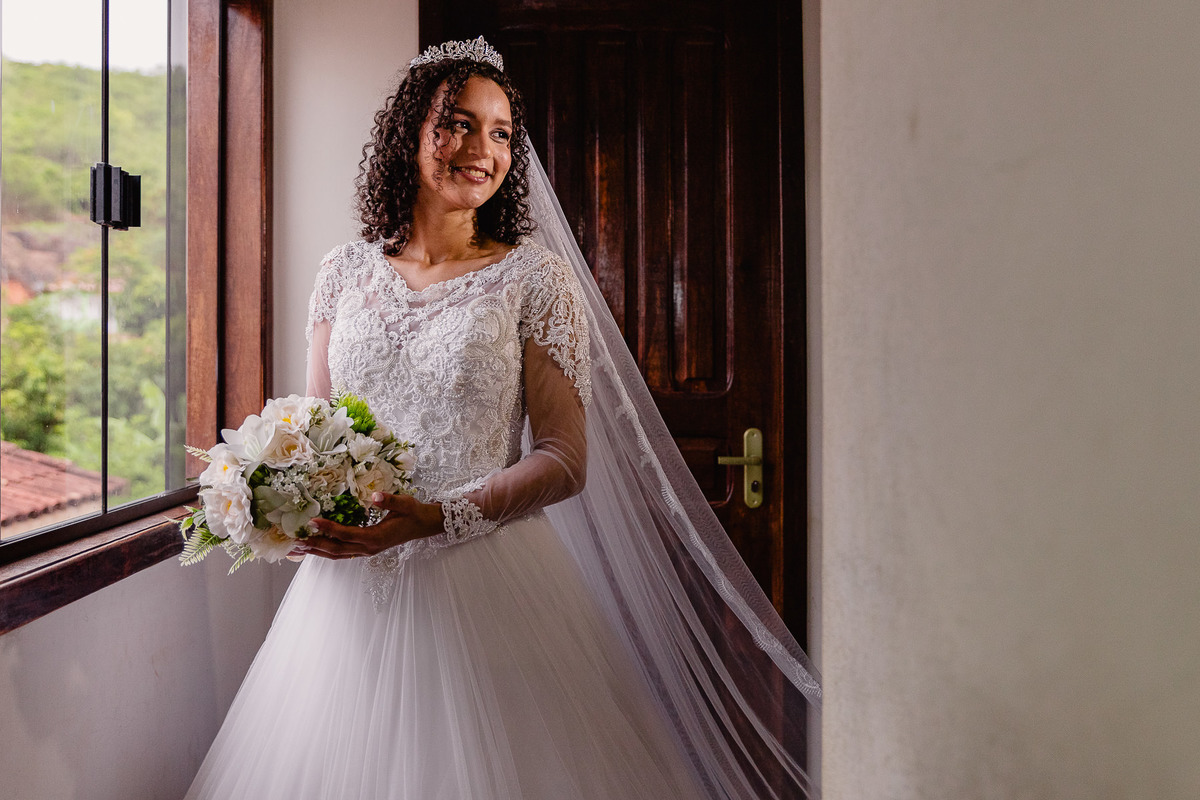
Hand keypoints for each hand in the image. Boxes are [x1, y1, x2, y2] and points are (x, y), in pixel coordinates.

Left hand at [294, 493, 443, 559]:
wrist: (423, 525)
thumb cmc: (413, 513)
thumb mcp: (405, 504)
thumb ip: (390, 501)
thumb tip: (375, 496)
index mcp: (376, 537)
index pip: (347, 534)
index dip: (329, 528)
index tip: (312, 522)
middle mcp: (368, 548)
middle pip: (336, 549)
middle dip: (315, 546)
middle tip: (295, 542)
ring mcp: (366, 550)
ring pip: (337, 554)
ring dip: (317, 552)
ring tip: (297, 549)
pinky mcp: (365, 549)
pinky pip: (342, 553)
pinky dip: (326, 551)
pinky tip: (314, 548)